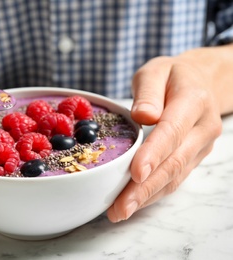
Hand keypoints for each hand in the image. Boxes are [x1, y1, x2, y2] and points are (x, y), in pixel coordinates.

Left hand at [107, 44, 232, 221]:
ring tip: (120, 212)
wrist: (199, 83)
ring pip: (174, 177)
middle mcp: (202, 128)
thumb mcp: (156, 71)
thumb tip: (143, 115)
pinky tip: (134, 203)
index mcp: (194, 102)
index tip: (136, 173)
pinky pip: (174, 179)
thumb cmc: (171, 76)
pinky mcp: (193, 158)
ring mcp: (200, 146)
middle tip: (120, 207)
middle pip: (174, 162)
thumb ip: (149, 92)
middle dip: (145, 187)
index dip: (154, 154)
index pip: (172, 131)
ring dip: (147, 197)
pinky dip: (153, 193)